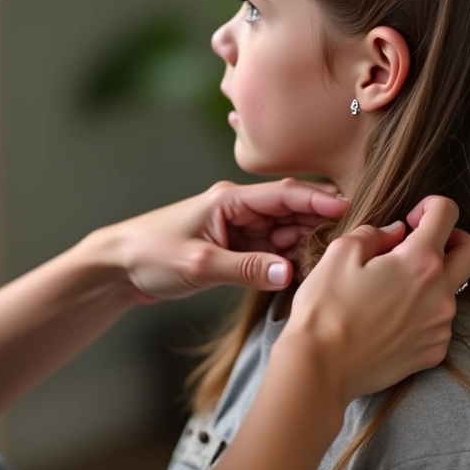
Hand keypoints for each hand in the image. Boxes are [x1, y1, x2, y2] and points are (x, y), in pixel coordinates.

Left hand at [92, 179, 347, 303]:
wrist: (119, 267)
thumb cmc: (151, 253)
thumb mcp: (200, 264)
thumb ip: (246, 268)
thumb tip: (290, 272)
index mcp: (230, 200)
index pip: (283, 195)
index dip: (318, 200)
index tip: (349, 208)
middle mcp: (239, 211)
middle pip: (289, 214)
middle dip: (319, 226)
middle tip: (350, 243)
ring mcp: (238, 231)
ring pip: (283, 234)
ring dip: (304, 246)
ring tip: (332, 261)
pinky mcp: (234, 250)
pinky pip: (269, 253)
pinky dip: (286, 262)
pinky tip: (304, 274)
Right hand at [277, 196, 469, 404]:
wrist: (321, 366)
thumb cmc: (325, 307)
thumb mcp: (340, 253)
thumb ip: (373, 233)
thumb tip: (394, 231)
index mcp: (419, 261)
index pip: (447, 214)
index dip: (430, 206)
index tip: (411, 217)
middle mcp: (440, 293)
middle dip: (454, 238)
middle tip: (422, 243)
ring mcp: (440, 326)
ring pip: (453, 290)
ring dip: (431, 279)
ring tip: (391, 288)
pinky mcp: (433, 352)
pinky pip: (439, 322)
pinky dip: (423, 312)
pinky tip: (390, 317)